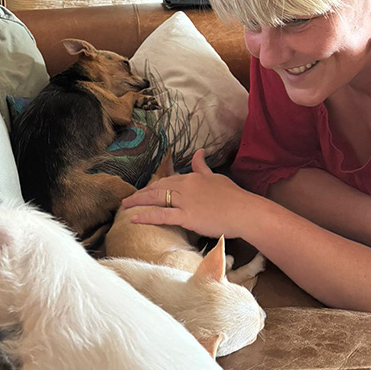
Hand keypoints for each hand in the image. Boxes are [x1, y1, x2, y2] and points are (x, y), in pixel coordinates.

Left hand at [121, 149, 256, 238]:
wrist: (244, 212)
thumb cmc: (233, 197)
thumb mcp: (216, 177)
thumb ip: (203, 166)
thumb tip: (198, 151)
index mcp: (192, 177)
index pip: (168, 179)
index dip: (153, 185)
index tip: (144, 191)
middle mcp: (185, 186)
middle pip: (157, 187)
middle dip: (141, 193)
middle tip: (127, 199)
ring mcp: (185, 201)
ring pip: (156, 198)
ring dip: (138, 201)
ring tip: (125, 206)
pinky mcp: (187, 217)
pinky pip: (161, 215)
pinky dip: (146, 215)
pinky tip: (134, 218)